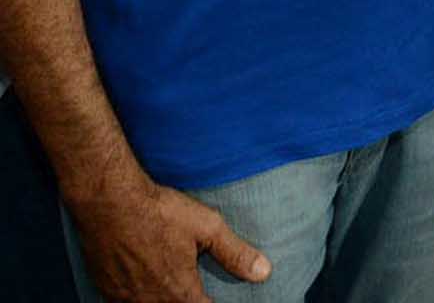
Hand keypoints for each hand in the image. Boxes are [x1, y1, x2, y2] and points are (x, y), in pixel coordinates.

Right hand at [72, 176, 270, 300]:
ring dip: (164, 301)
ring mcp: (124, 299)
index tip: (219, 299)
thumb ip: (234, 253)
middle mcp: (150, 302)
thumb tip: (264, 273)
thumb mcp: (207, 227)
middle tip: (196, 292)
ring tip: (174, 290)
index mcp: (179, 291)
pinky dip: (139, 300)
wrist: (108, 203)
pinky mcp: (106, 290)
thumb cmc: (160, 212)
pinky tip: (147, 288)